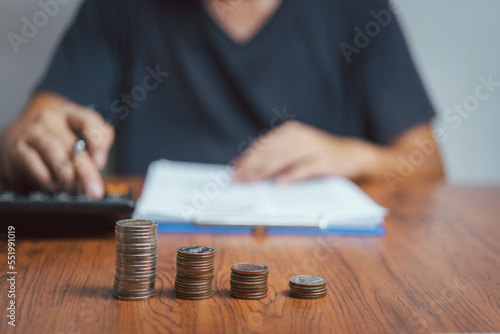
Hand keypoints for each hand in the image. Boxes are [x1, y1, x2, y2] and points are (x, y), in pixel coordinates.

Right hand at [0, 93, 114, 198]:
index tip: (100, 163)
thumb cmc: (55, 140)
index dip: (97, 142)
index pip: (89, 121)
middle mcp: (51, 119)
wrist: (17, 139)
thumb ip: (93, 147)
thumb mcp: (76, 137)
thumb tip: (97, 167)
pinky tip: (52, 187)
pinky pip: (32, 163)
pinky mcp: (17, 148)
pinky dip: (44, 178)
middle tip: (94, 191)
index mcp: (70, 115)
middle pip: (73, 144)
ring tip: (73, 189)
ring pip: (53, 152)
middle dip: (86, 172)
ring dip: (66, 175)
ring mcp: (32, 132)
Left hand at [233, 121, 377, 182]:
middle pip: (271, 151)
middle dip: (253, 165)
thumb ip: (275, 156)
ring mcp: (312, 147)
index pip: (264, 145)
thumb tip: (249, 167)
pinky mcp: (324, 159)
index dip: (248, 157)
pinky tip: (280, 183)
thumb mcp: (296, 150)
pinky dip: (292, 175)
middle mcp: (300, 136)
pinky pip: (305, 168)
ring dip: (266, 171)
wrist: (351, 155)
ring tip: (253, 181)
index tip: (235, 169)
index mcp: (290, 132)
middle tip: (239, 178)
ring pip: (284, 158)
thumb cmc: (318, 155)